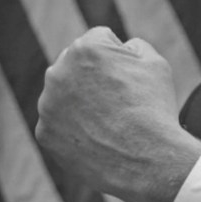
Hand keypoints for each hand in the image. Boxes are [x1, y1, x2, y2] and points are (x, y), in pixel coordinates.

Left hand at [36, 27, 200, 201]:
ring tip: (109, 123)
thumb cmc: (154, 109)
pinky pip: (59, 125)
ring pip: (65, 96)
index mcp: (85, 48)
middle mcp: (58, 72)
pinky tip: (97, 139)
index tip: (131, 81)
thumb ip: (135, 45)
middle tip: (119, 102)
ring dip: (81, 103)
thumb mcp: (155, 63)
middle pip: (77, 67)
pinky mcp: (45, 134)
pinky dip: (74, 130)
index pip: (100, 41)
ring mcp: (47, 105)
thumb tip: (123, 47)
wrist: (147, 160)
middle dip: (94, 78)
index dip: (121, 59)